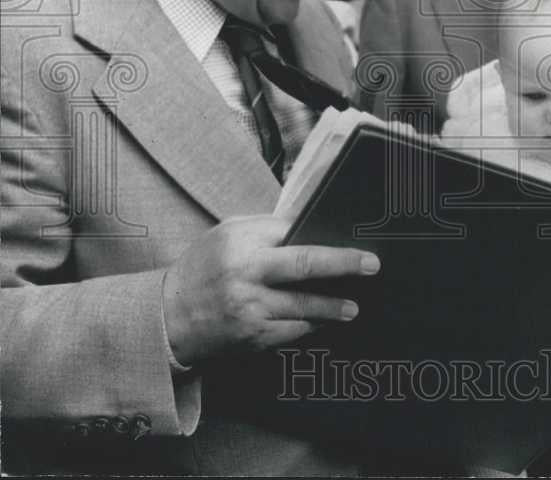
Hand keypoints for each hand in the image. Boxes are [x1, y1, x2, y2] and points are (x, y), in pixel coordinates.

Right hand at [162, 215, 379, 365]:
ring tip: (352, 308)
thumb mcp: (227, 234)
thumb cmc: (203, 268)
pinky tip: (322, 322)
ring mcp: (249, 309)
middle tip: (371, 265)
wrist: (168, 317)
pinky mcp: (252, 337)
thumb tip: (309, 224)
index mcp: (239, 243)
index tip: (355, 238)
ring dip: (333, 307)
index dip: (323, 237)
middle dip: (342, 264)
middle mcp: (245, 275)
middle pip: (304, 265)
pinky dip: (310, 325)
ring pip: (304, 307)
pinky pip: (292, 331)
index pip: (291, 233)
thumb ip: (265, 228)